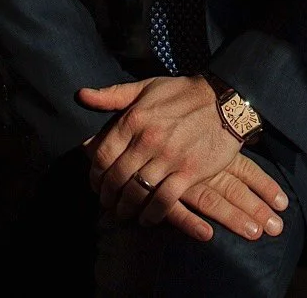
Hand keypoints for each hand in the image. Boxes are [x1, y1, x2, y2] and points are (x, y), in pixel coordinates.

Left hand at [79, 77, 286, 241]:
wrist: (225, 99)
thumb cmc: (183, 93)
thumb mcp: (146, 87)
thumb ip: (112, 94)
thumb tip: (80, 95)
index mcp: (134, 119)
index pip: (102, 155)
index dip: (95, 175)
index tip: (96, 184)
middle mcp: (148, 139)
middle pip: (116, 178)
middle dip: (108, 196)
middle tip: (107, 204)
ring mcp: (169, 157)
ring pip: (137, 192)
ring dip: (126, 208)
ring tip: (123, 214)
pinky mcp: (189, 172)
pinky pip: (163, 201)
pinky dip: (152, 214)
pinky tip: (147, 218)